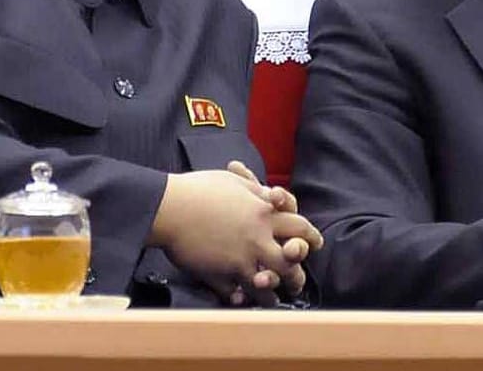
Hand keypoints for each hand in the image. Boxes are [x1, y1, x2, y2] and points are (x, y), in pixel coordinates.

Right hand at [151, 168, 322, 305]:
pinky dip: (238, 298)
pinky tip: (240, 300)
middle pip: (291, 263)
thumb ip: (257, 192)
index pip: (300, 227)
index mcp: (264, 214)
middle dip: (297, 274)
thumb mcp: (236, 182)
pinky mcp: (218, 275)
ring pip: (265, 285)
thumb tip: (270, 195)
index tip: (314, 243)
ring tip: (272, 300)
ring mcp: (238, 260)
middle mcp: (257, 239)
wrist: (168, 207)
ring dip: (270, 294)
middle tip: (297, 282)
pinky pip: (234, 294)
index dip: (311, 236)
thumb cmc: (200, 189)